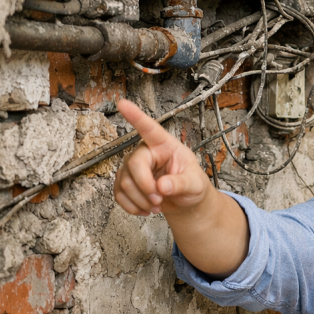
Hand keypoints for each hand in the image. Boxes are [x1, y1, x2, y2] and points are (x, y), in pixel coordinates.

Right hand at [113, 98, 211, 216]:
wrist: (186, 201)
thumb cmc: (193, 185)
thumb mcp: (195, 184)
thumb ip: (181, 184)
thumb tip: (161, 186)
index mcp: (165, 145)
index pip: (150, 129)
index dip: (136, 116)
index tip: (123, 103)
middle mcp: (147, 153)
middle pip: (133, 164)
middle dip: (145, 186)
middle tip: (159, 200)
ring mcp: (133, 167)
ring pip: (124, 182)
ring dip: (140, 200)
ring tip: (157, 206)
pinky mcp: (126, 182)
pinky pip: (118, 194)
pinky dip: (132, 207)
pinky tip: (145, 211)